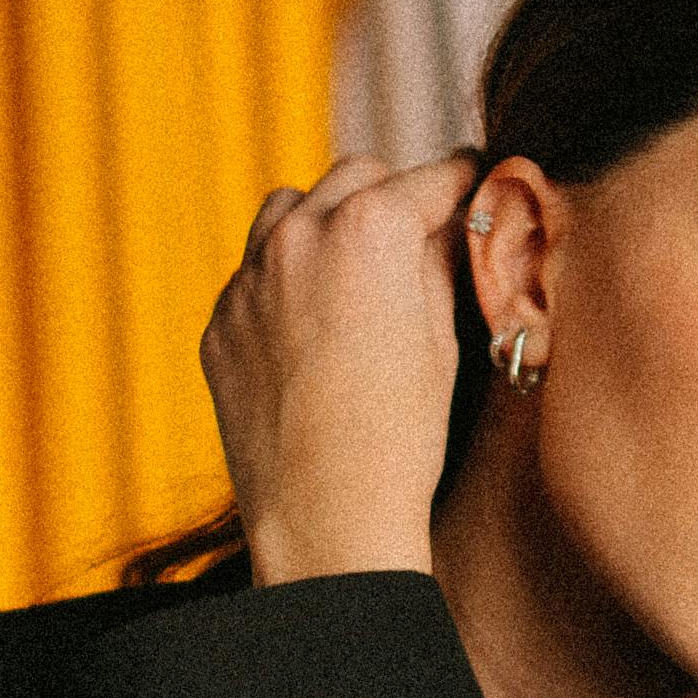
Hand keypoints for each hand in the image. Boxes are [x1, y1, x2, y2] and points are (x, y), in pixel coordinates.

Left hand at [199, 151, 481, 585]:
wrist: (325, 522)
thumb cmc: (399, 439)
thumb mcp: (443, 338)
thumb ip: (440, 261)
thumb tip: (446, 225)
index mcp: (371, 228)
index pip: (434, 177)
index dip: (466, 184)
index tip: (476, 188)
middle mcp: (301, 234)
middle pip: (357, 176)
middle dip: (392, 196)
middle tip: (419, 235)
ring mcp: (249, 277)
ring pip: (291, 208)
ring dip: (326, 223)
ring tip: (354, 273)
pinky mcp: (220, 322)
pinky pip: (256, 273)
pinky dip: (286, 281)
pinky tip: (313, 332)